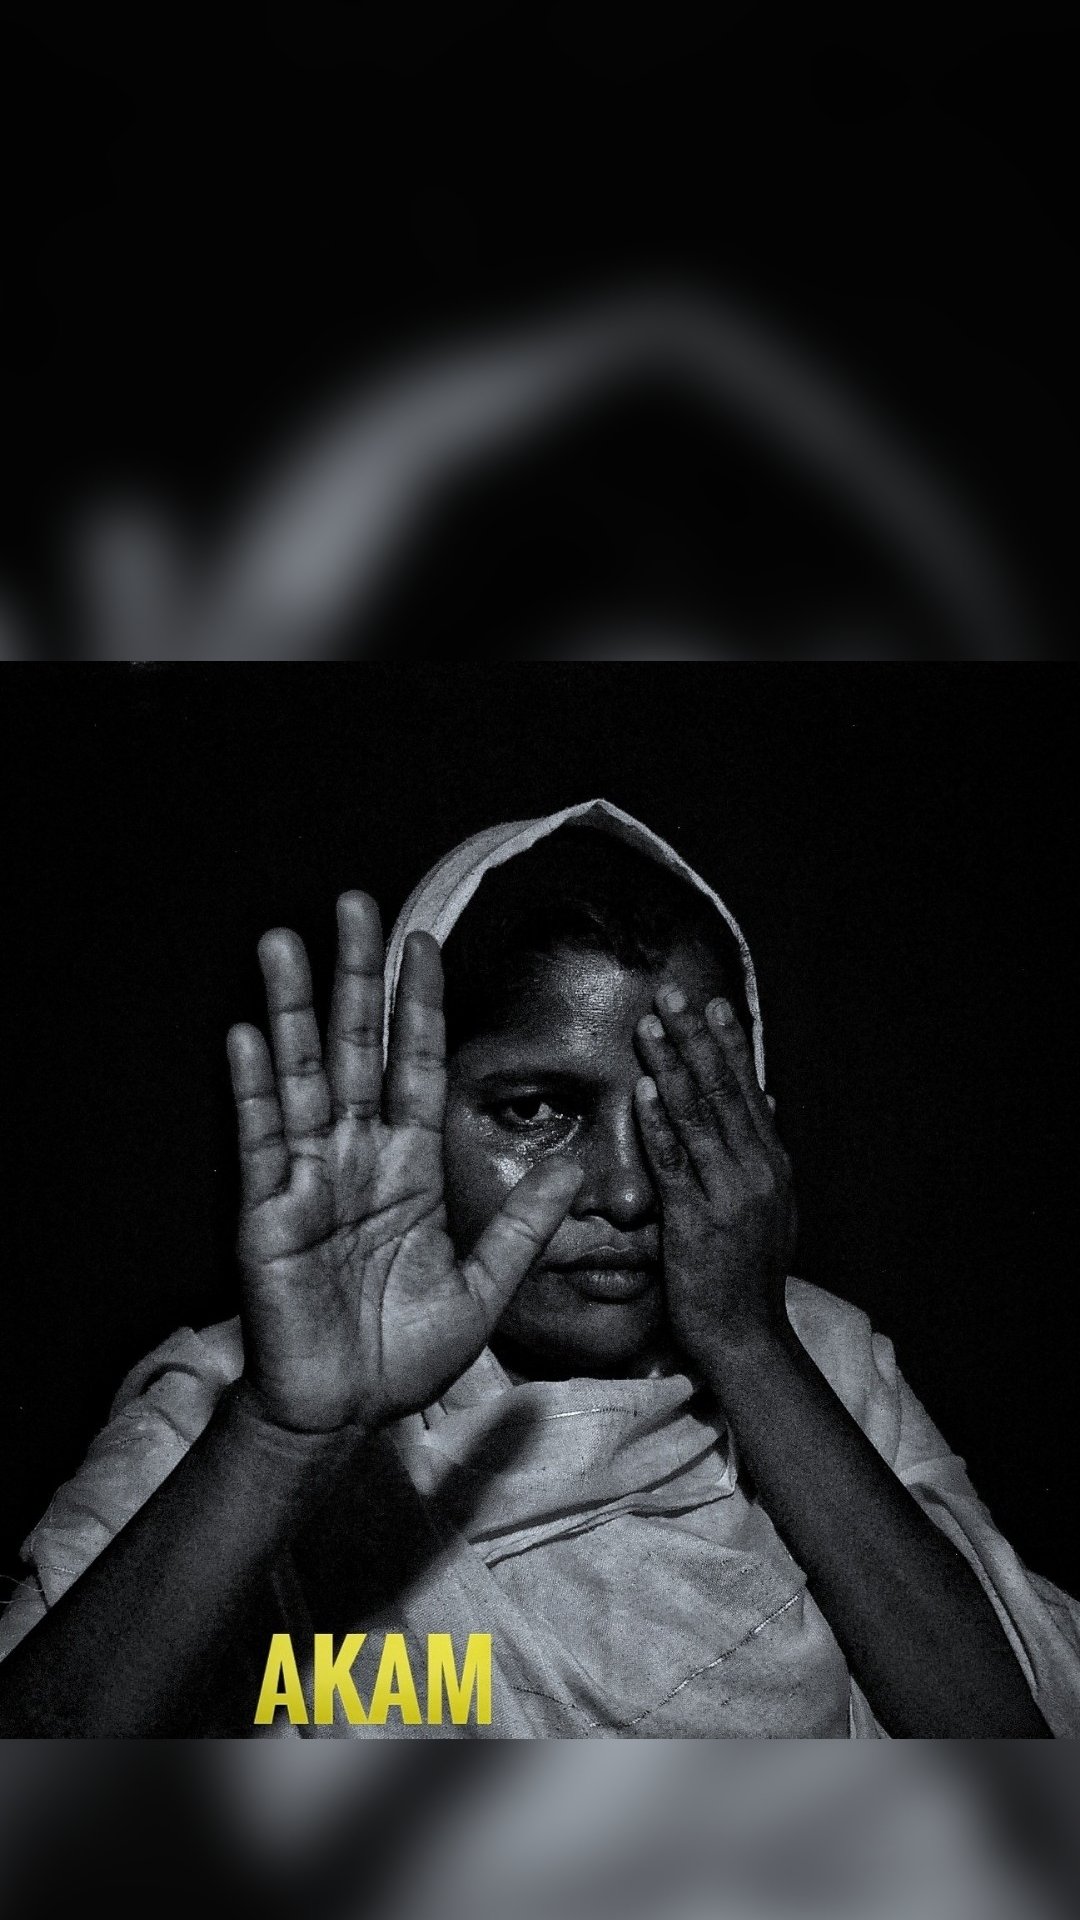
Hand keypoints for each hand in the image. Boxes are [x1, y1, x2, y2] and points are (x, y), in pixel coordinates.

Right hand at [226, 894, 582, 1433]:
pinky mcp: (268, 1211)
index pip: (418, 1065)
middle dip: (356, 976)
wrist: (345, 1413)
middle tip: (355, 902)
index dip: (421, 1005)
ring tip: (286, 939)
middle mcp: (358, 1157)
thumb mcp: (484, 1287)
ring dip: (293, 1008)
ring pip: (302, 1075)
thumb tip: (581, 1169)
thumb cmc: (404, 1352)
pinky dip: (255, 1087)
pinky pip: (262, 1140)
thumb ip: (525, 1226)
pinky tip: (249, 1034)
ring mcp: (309, 1178)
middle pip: (357, 1048)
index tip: (424, 942)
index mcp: (410, 1168)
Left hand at [632, 987, 796, 1368]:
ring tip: (650, 1025)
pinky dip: (659, 1122)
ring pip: (698, 1116)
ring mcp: (728, 1193)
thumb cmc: (749, 1273)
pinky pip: (675, 1161)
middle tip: (673, 993)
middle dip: (696, 1038)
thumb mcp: (773, 1207)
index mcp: (773, 1164)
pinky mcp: (697, 1219)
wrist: (747, 1335)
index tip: (712, 1004)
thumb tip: (772, 1102)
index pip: (749, 1091)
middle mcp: (757, 1170)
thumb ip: (767, 1153)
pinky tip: (644, 1089)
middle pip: (724, 1090)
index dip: (729, 1044)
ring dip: (673, 1065)